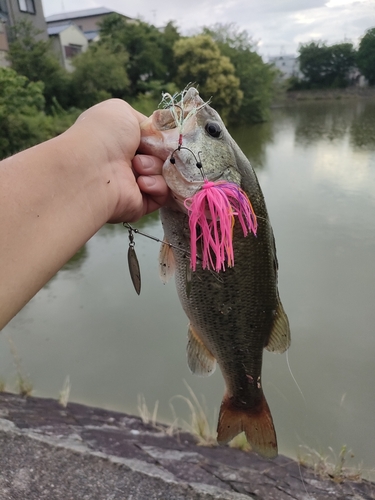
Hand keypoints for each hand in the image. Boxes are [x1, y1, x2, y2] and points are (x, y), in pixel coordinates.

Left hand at [68, 99, 168, 222]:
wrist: (93, 169)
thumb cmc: (104, 136)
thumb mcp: (122, 112)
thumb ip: (145, 122)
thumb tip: (157, 135)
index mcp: (120, 142)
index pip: (151, 140)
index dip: (159, 138)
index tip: (160, 136)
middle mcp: (126, 163)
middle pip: (161, 157)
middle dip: (158, 152)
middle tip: (143, 151)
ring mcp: (133, 184)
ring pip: (164, 174)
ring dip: (154, 167)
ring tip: (137, 166)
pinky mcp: (140, 203)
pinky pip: (162, 195)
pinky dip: (157, 186)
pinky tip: (141, 183)